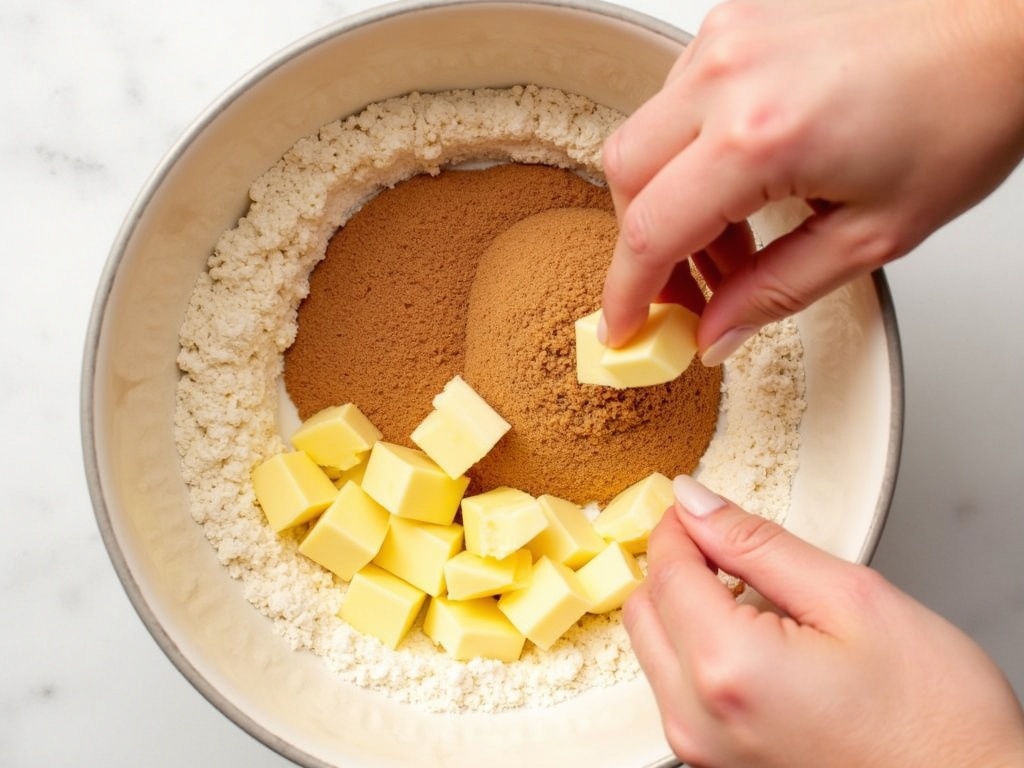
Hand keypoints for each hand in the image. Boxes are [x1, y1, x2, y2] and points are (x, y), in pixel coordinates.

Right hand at [601, 0, 1023, 362]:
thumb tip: (714, 334)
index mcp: (762, 136)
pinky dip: (690, 152)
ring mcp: (726, 38)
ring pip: (644, 137)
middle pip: (624, 178)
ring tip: (735, 232)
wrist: (1004, 23)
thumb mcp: (875, 233)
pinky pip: (676, 99)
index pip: (651, 231)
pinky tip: (742, 177)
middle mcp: (729, 75)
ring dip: (669, 198)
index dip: (628, 292)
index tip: (626, 326)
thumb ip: (778, 292)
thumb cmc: (964, 109)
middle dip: (644, 245)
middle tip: (691, 288)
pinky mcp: (734, 21)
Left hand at [625, 475, 1023, 766]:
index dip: (680, 524)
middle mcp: (698, 719)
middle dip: (676, 564)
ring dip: (685, 607)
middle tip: (727, 544)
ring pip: (652, 647)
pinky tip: (754, 639)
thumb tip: (696, 503)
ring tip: (753, 595)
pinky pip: (676, 688)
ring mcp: (702, 750)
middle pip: (644, 609)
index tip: (698, 504)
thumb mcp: (850, 597)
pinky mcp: (715, 764)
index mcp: (726, 668)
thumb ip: (756, 543)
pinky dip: (696, 650)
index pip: (666, 569)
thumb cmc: (933, 714)